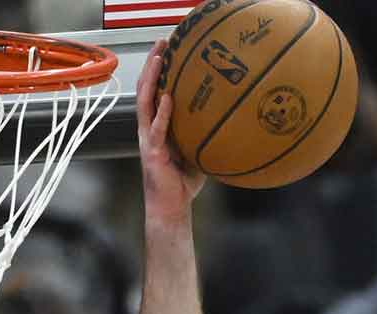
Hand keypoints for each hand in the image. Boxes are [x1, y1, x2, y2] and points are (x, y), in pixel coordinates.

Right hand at [136, 40, 206, 221]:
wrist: (170, 208)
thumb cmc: (183, 183)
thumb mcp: (198, 152)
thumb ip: (206, 134)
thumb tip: (231, 120)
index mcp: (157, 127)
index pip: (155, 92)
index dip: (158, 70)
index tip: (169, 49)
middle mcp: (148, 128)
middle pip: (146, 89)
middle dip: (153, 64)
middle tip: (162, 42)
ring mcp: (148, 139)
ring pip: (145, 102)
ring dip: (151, 79)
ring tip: (158, 58)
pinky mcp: (151, 152)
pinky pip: (157, 128)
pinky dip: (162, 112)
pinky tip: (168, 97)